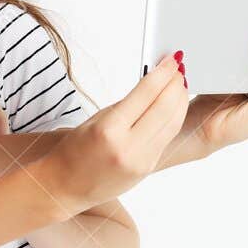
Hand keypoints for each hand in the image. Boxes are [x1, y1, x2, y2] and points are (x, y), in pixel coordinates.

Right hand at [40, 53, 188, 211]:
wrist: (66, 185)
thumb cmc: (75, 150)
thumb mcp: (97, 119)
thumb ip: (127, 104)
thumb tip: (155, 84)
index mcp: (109, 130)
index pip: (146, 93)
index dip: (163, 73)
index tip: (171, 61)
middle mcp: (127, 147)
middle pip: (165, 108)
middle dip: (176, 84)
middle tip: (178, 69)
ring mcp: (141, 161)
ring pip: (173, 123)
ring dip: (181, 100)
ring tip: (180, 84)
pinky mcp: (148, 168)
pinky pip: (168, 137)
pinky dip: (175, 118)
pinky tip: (175, 106)